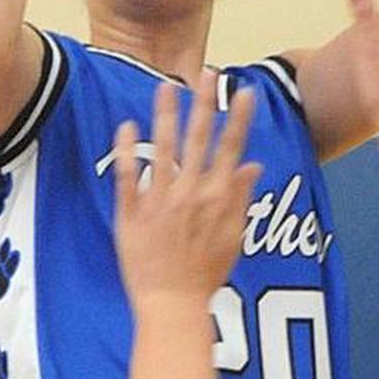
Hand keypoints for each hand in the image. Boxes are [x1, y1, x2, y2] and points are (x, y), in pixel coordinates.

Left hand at [114, 71, 261, 308]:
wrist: (173, 305)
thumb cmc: (205, 274)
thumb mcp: (234, 237)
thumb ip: (241, 198)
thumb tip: (253, 165)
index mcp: (218, 200)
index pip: (231, 149)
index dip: (238, 118)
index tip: (244, 91)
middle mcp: (191, 195)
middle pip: (200, 140)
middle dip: (204, 104)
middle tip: (207, 73)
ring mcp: (160, 203)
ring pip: (164, 150)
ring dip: (166, 116)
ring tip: (166, 86)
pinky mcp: (132, 215)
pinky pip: (128, 178)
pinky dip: (127, 152)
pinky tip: (126, 125)